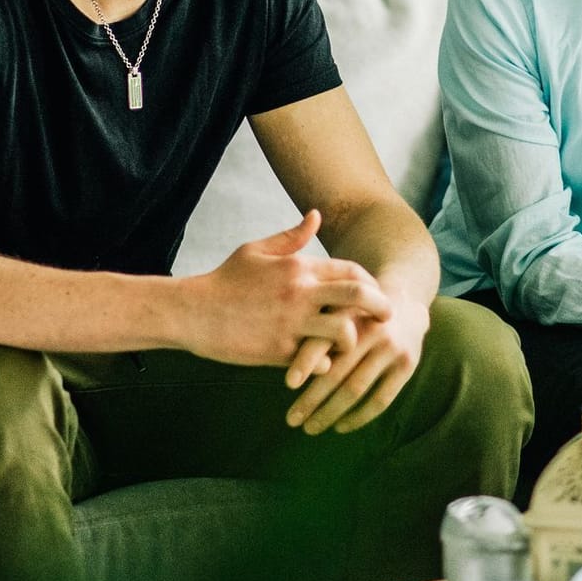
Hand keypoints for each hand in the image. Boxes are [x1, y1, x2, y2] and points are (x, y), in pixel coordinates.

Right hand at [183, 211, 392, 366]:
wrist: (192, 312)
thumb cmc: (225, 280)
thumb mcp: (257, 250)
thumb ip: (291, 236)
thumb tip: (316, 215)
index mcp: (299, 267)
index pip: (352, 270)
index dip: (370, 283)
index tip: (376, 294)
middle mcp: (300, 293)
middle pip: (359, 295)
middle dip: (380, 306)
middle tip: (388, 318)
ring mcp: (291, 323)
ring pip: (344, 332)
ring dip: (353, 340)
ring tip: (351, 345)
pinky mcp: (280, 352)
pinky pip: (319, 361)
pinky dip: (325, 365)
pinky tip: (323, 365)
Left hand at [284, 289, 429, 435]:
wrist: (405, 303)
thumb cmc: (356, 315)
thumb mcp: (337, 312)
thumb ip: (315, 335)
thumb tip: (289, 374)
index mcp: (347, 314)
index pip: (321, 342)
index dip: (304, 363)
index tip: (289, 384)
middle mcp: (370, 330)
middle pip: (336, 373)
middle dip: (311, 400)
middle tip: (292, 420)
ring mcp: (391, 348)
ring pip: (355, 390)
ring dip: (330, 413)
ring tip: (310, 428)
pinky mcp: (407, 365)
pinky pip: (380, 400)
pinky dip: (358, 418)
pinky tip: (340, 426)